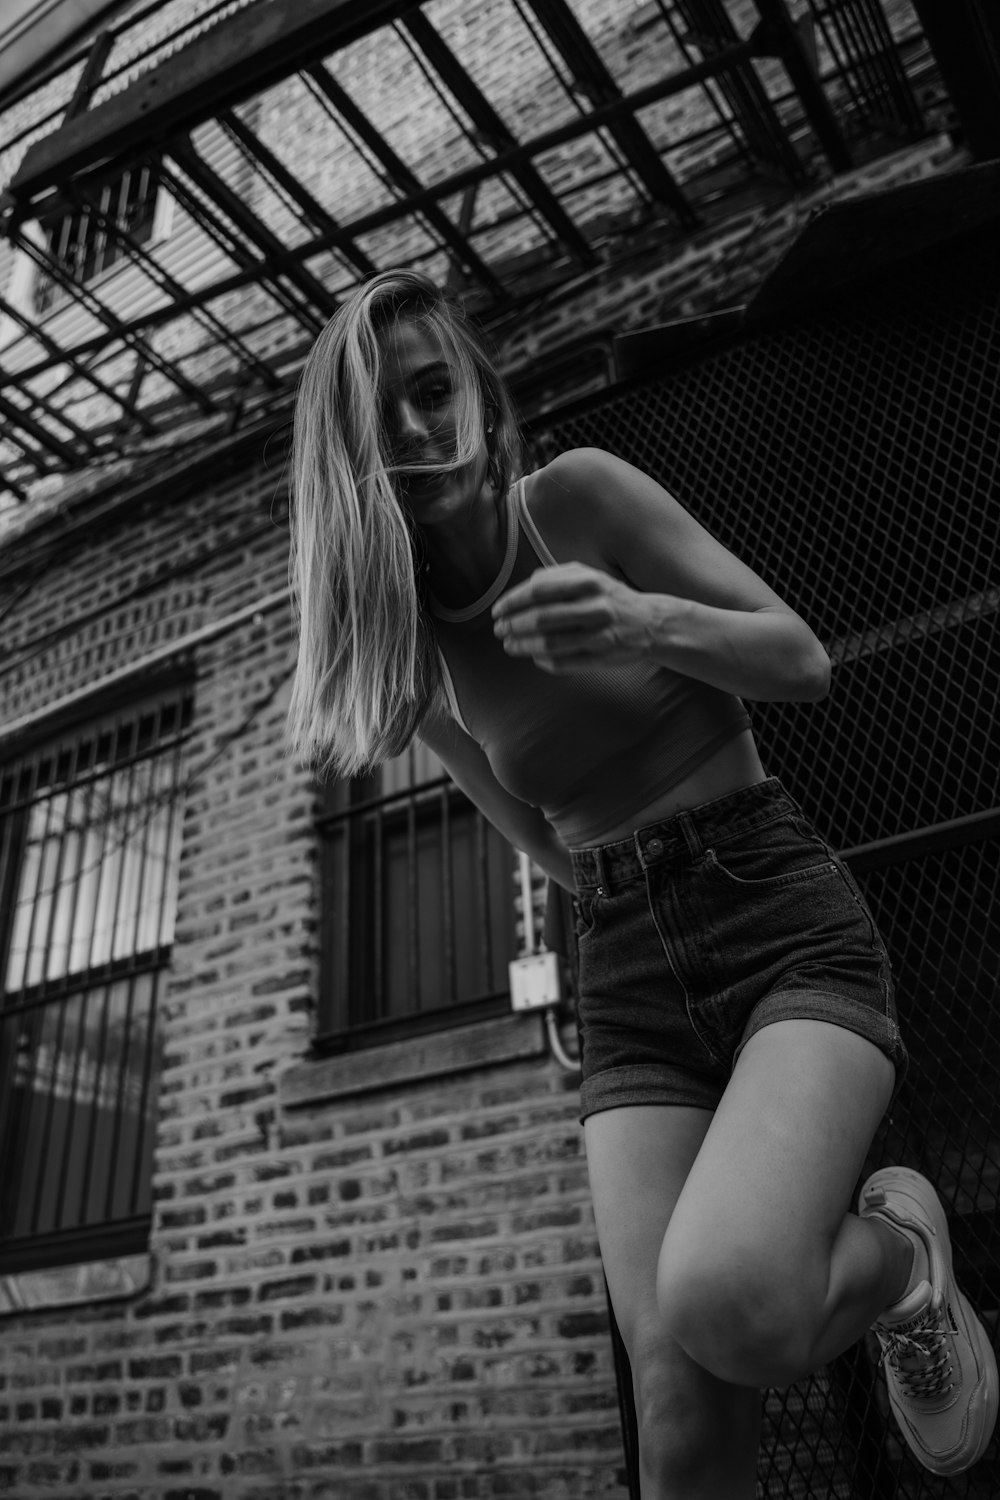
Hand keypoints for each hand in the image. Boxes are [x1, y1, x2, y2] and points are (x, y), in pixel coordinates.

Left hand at [492, 562, 663, 672]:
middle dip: (513, 626)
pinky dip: (544, 662)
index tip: (498, 611)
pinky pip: (565, 663)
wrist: (651, 623)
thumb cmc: (611, 597)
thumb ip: (557, 576)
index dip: (513, 602)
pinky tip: (534, 657)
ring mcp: (601, 635)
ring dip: (523, 646)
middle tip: (499, 630)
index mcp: (589, 582)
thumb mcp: (589, 576)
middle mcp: (596, 607)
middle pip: (541, 619)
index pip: (539, 591)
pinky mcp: (604, 658)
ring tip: (509, 645)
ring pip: (551, 644)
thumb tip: (525, 585)